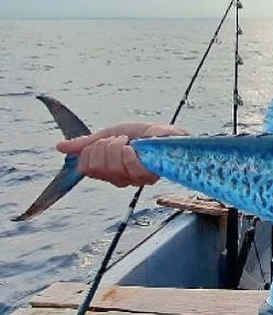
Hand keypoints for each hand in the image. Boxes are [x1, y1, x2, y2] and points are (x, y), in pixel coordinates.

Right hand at [56, 123, 188, 187]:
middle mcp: (121, 179)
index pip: (86, 168)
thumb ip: (87, 143)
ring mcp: (134, 179)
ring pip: (111, 166)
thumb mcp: (111, 134)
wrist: (170, 134)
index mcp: (109, 170)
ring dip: (118, 148)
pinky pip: (130, 168)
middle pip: (96, 167)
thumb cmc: (143, 135)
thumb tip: (60, 147)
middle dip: (104, 147)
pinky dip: (129, 155)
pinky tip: (134, 147)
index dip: (89, 152)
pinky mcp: (150, 176)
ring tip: (129, 141)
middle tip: (119, 139)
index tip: (101, 141)